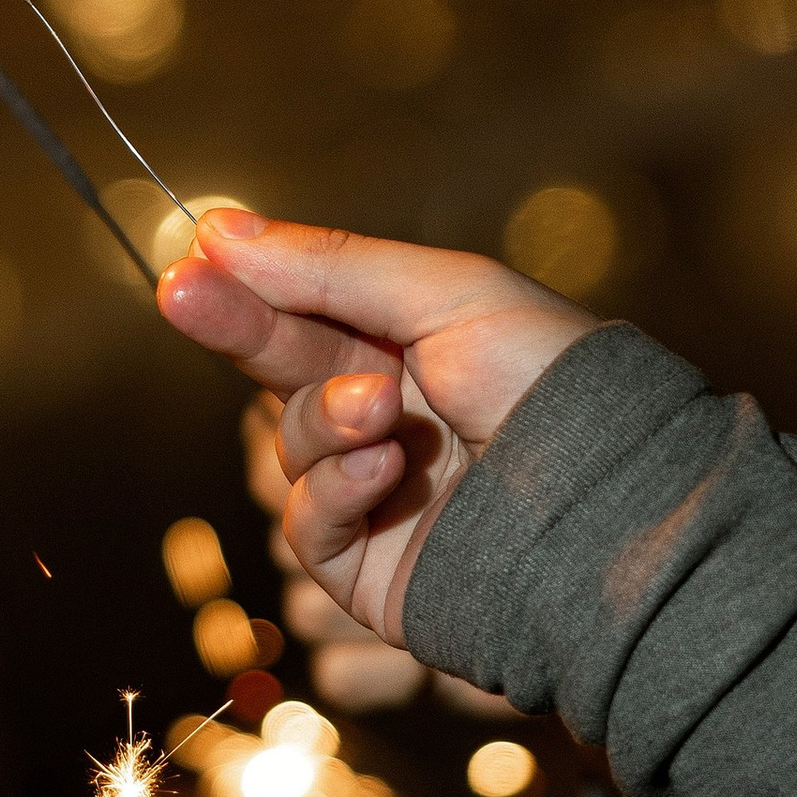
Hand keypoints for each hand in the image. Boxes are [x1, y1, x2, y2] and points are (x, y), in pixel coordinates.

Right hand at [159, 215, 591, 649]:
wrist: (618, 515)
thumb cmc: (555, 392)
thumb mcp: (451, 296)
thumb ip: (333, 268)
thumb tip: (219, 229)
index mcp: (414, 345)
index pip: (305, 307)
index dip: (247, 282)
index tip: (193, 254)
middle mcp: (389, 415)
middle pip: (278, 366)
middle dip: (234, 325)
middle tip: (178, 292)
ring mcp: (376, 493)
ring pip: (290, 447)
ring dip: (321, 419)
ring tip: (378, 409)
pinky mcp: (369, 568)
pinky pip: (309, 524)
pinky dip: (333, 490)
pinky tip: (380, 468)